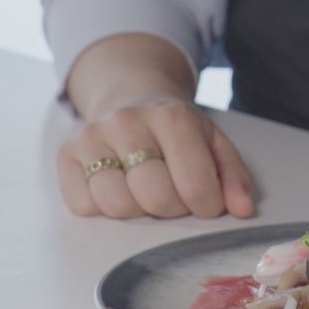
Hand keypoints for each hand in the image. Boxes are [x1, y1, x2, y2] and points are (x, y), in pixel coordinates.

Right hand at [56, 95, 253, 218]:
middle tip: (177, 197)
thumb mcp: (212, 142)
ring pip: (116, 205)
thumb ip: (233, 176)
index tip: (207, 202)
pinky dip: (104, 208)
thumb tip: (243, 209)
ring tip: (147, 191)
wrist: (130, 97)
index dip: (207, 205)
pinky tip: (119, 187)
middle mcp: (126, 122)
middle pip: (154, 197)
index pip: (195, 184)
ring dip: (138, 211)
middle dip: (173, 209)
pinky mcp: (66, 154)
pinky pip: (84, 205)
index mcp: (171, 116)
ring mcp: (92, 137)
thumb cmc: (176, 129)